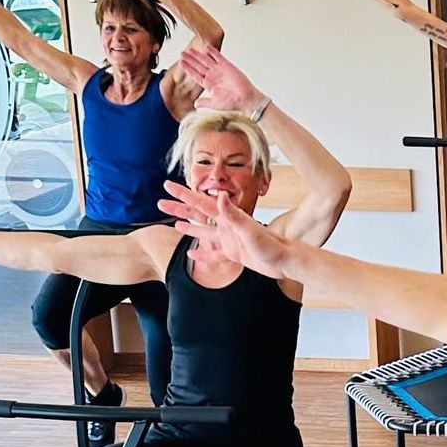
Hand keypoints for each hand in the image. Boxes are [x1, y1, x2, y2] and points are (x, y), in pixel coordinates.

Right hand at [157, 181, 292, 276]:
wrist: (286, 261)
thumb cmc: (271, 246)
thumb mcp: (249, 229)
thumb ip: (233, 214)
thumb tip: (219, 194)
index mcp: (228, 218)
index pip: (200, 203)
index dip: (183, 194)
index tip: (167, 185)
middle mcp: (227, 227)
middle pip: (198, 215)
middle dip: (179, 209)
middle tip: (161, 203)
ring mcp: (230, 240)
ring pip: (203, 232)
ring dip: (189, 227)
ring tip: (175, 224)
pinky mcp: (235, 254)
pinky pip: (214, 254)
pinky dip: (202, 255)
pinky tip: (193, 255)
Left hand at [180, 44, 260, 111]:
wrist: (246, 99)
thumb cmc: (233, 103)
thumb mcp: (215, 103)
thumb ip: (204, 102)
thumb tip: (195, 104)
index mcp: (209, 84)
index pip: (195, 74)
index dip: (188, 68)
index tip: (181, 63)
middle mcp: (213, 76)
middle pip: (198, 65)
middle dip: (190, 59)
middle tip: (182, 53)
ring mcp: (219, 70)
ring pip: (206, 60)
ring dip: (198, 54)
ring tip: (190, 49)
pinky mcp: (227, 66)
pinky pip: (218, 56)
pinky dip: (213, 51)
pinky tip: (207, 46)